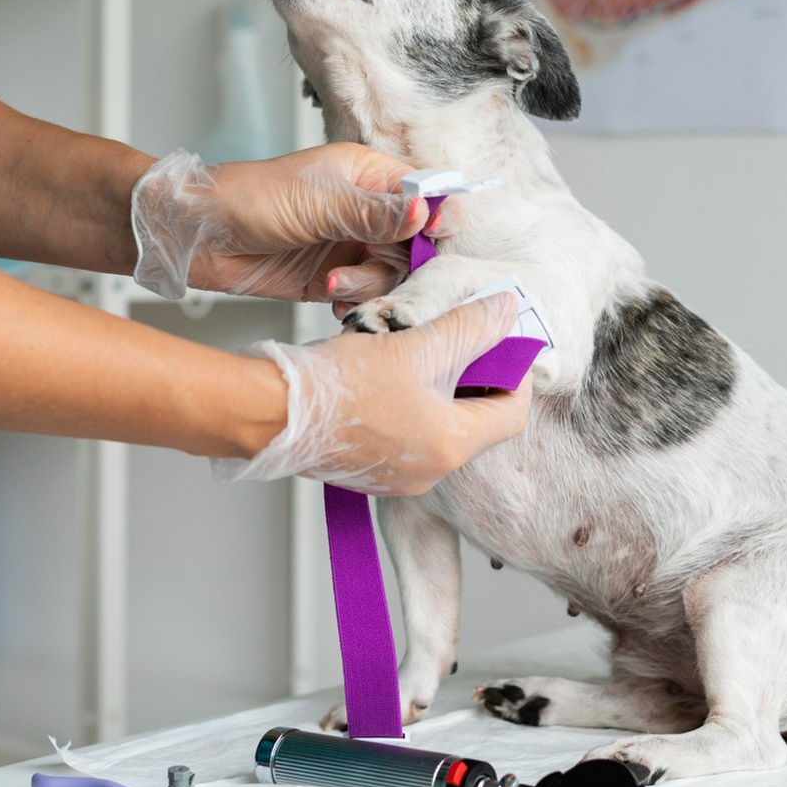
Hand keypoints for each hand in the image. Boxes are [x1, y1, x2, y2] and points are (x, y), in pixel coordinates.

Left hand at [130, 144, 454, 300]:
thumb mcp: (315, 204)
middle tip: (377, 272)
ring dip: (371, 285)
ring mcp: (351, 245)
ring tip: (335, 284)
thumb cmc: (246, 200)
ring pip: (394, 273)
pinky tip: (333, 300)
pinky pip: (366, 294)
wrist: (196, 236)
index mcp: (368, 174)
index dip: (438, 216)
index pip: (425, 192)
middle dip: (404, 262)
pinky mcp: (333, 277)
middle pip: (417, 241)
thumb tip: (425, 209)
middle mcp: (366, 210)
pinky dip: (356, 302)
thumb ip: (373, 213)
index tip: (435, 238)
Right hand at [211, 294, 531, 494]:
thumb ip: (469, 326)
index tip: (503, 342)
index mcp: (450, 446)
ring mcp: (400, 477)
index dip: (516, 373)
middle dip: (477, 377)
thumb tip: (506, 309)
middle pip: (479, 422)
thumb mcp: (415, 344)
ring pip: (443, 427)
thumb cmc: (338, 384)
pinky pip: (411, 438)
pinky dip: (415, 406)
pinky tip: (393, 375)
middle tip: (463, 339)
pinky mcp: (373, 471)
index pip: (513, 413)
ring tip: (423, 351)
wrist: (270, 412)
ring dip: (444, 389)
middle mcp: (431, 472)